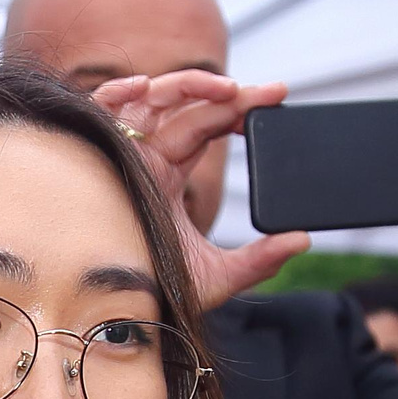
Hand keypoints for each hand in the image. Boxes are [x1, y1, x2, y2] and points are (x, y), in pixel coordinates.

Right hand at [93, 69, 310, 311]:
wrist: (105, 313)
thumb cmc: (147, 294)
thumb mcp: (214, 276)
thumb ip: (259, 260)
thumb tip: (301, 239)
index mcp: (167, 179)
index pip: (207, 127)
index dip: (239, 110)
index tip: (277, 102)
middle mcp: (144, 160)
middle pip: (189, 110)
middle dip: (232, 96)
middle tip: (274, 92)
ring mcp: (119, 154)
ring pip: (153, 100)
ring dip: (190, 85)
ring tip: (230, 90)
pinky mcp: (95, 155)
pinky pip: (101, 110)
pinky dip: (119, 91)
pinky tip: (146, 86)